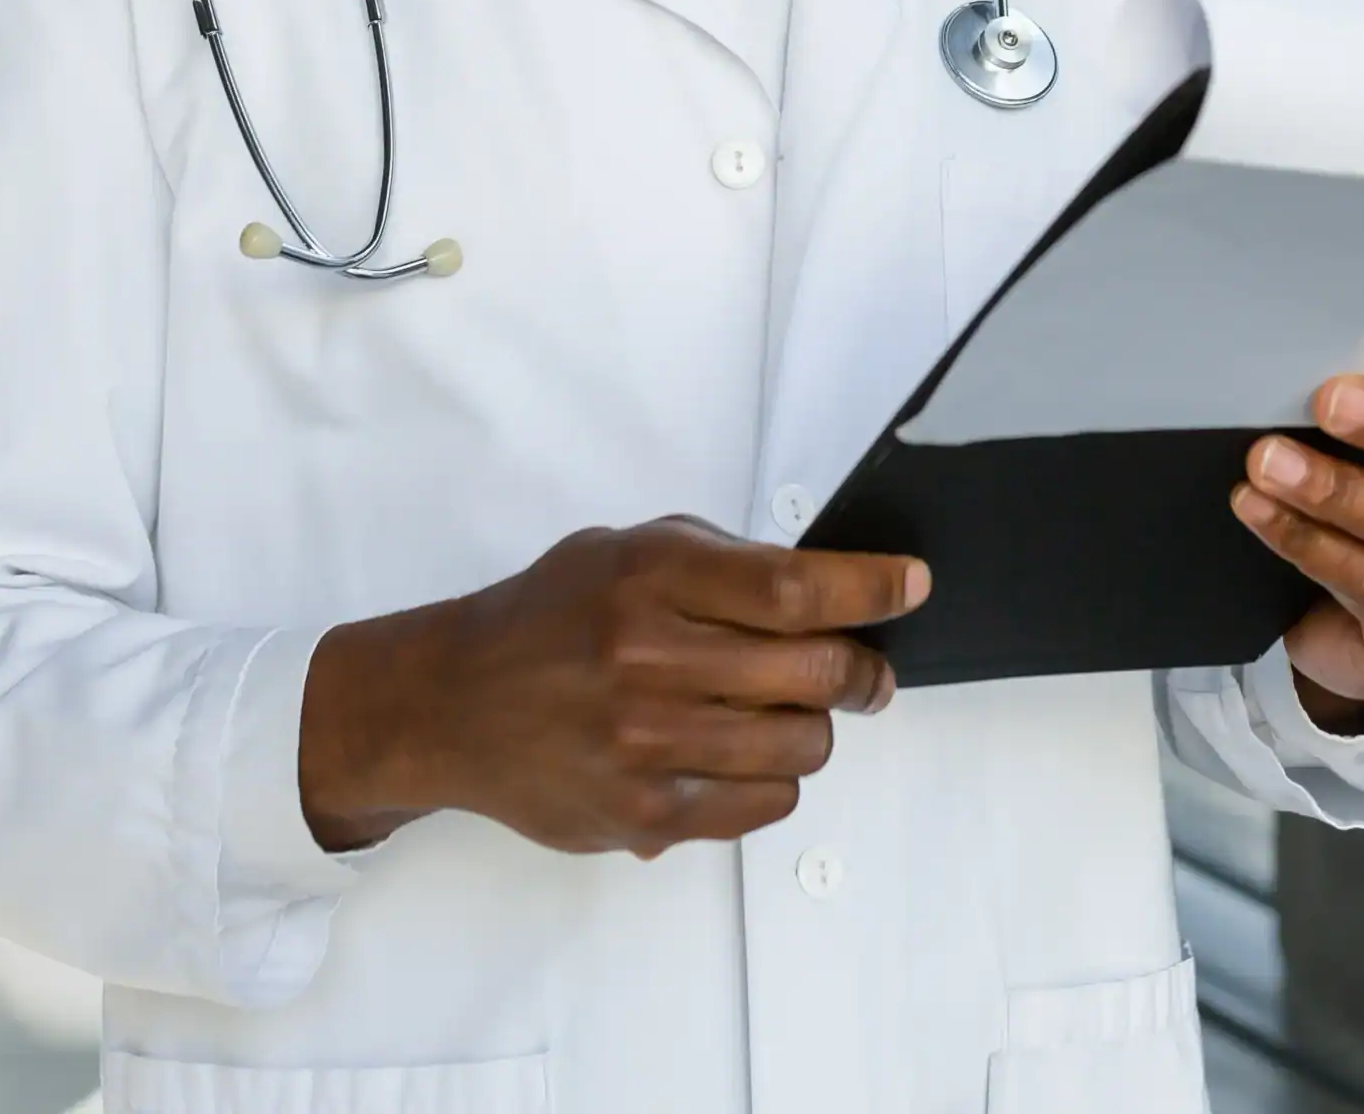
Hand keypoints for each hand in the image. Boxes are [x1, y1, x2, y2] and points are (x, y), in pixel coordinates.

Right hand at [295, 518, 929, 857]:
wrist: (453, 702)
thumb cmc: (546, 620)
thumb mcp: (622, 550)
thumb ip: (717, 561)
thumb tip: (822, 583)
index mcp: (649, 578)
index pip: (793, 587)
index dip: (869, 588)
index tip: (909, 584)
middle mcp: (649, 658)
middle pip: (813, 671)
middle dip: (861, 669)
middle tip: (865, 668)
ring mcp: (647, 744)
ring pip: (801, 745)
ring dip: (814, 726)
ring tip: (791, 711)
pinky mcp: (644, 814)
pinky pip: (764, 805)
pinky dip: (776, 780)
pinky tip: (744, 754)